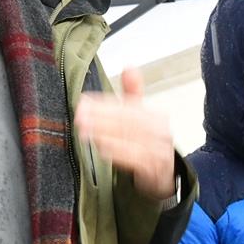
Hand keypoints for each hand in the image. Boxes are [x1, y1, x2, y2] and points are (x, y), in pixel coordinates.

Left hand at [73, 69, 175, 199]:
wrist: (164, 177)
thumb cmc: (149, 144)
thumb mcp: (142, 118)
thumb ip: (133, 93)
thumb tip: (129, 66)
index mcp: (156, 117)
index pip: (129, 107)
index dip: (105, 104)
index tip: (84, 101)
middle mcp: (161, 132)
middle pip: (128, 122)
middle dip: (102, 117)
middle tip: (80, 115)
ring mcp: (160, 151)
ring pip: (130, 138)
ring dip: (105, 133)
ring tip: (84, 129)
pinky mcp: (154, 170)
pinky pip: (135, 158)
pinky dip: (117, 151)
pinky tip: (100, 146)